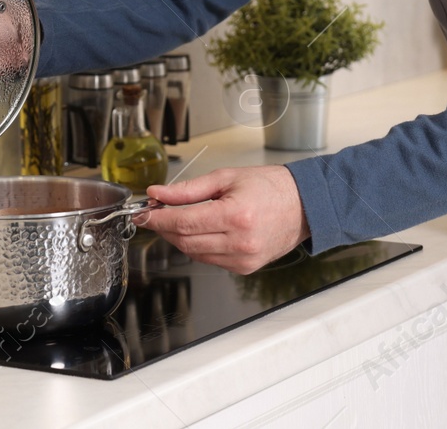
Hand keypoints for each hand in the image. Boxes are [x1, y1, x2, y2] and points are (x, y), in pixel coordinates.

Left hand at [136, 166, 310, 274]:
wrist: (304, 206)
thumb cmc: (270, 187)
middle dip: (164, 228)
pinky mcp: (245, 268)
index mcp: (236, 216)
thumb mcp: (226, 177)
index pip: (183, 223)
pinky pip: (209, 260)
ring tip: (174, 219)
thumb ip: (188, 189)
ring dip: (178, 238)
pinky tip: (197, 231)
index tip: (143, 213)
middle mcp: (240, 243)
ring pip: (194, 253)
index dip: (157, 219)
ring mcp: (243, 259)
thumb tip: (158, 194)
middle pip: (185, 241)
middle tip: (153, 213)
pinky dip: (197, 247)